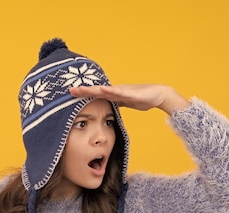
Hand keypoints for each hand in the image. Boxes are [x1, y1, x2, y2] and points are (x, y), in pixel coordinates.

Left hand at [69, 84, 189, 114]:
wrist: (159, 95)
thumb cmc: (144, 98)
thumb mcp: (127, 103)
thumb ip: (118, 103)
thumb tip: (110, 108)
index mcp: (114, 94)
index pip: (96, 94)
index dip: (84, 94)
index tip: (72, 94)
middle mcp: (116, 90)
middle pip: (96, 90)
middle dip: (83, 91)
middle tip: (70, 90)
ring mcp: (122, 90)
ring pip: (104, 90)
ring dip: (92, 89)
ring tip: (81, 89)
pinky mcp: (130, 93)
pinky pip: (118, 92)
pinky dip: (109, 90)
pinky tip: (101, 89)